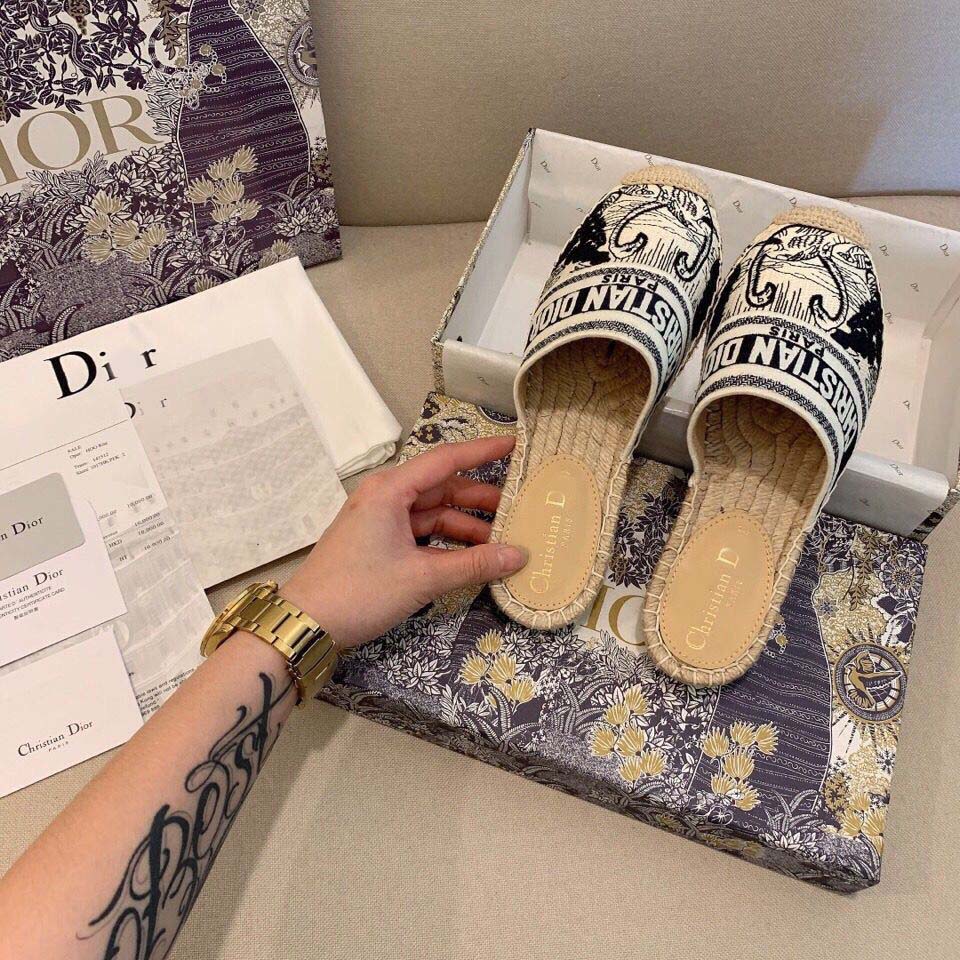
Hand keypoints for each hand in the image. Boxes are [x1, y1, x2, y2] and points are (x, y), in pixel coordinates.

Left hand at [280, 436, 526, 648]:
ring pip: (433, 512)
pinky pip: (421, 532)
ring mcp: (380, 520)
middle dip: (480, 499)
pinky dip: (447, 542)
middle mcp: (385, 496)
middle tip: (520, 507)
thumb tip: (518, 556)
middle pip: (442, 487)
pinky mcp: (378, 542)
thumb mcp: (422, 578)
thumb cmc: (359, 591)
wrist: (306, 623)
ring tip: (503, 540)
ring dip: (466, 525)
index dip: (483, 451)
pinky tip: (473, 556)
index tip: (515, 444)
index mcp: (390, 490)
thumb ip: (473, 564)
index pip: (446, 459)